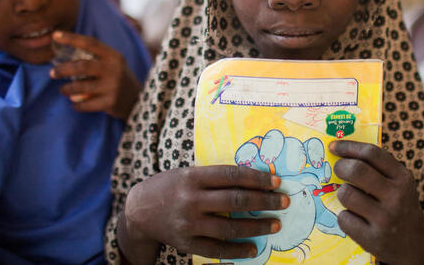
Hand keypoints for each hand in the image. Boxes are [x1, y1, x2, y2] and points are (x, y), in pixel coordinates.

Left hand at [49, 31, 140, 118]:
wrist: (137, 99)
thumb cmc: (117, 77)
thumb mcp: (113, 63)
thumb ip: (94, 57)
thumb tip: (63, 51)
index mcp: (114, 56)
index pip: (91, 43)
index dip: (72, 38)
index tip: (55, 35)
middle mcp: (114, 70)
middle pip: (82, 66)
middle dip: (63, 69)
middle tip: (52, 73)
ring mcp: (113, 87)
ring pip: (80, 87)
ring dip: (66, 89)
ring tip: (63, 90)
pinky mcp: (110, 102)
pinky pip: (84, 104)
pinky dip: (76, 104)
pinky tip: (75, 103)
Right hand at [119, 166, 288, 261]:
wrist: (139, 210)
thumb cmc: (172, 186)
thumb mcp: (190, 173)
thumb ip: (217, 177)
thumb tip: (256, 181)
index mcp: (193, 177)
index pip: (232, 175)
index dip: (256, 178)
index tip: (276, 181)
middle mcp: (190, 199)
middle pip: (234, 201)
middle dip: (263, 202)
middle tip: (284, 202)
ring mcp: (188, 223)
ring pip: (229, 227)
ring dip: (256, 226)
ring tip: (275, 224)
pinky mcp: (186, 243)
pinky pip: (216, 250)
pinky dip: (237, 250)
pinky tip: (253, 248)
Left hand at [329, 140, 423, 264]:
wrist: (412, 245)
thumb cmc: (397, 205)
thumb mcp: (398, 183)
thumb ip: (377, 167)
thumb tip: (340, 150)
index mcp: (402, 177)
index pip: (371, 153)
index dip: (348, 147)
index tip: (333, 146)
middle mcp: (396, 196)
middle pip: (356, 170)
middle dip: (340, 167)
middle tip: (337, 169)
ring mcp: (385, 218)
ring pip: (346, 194)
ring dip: (342, 194)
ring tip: (350, 198)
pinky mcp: (373, 238)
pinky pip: (344, 219)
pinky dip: (345, 217)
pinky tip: (355, 219)